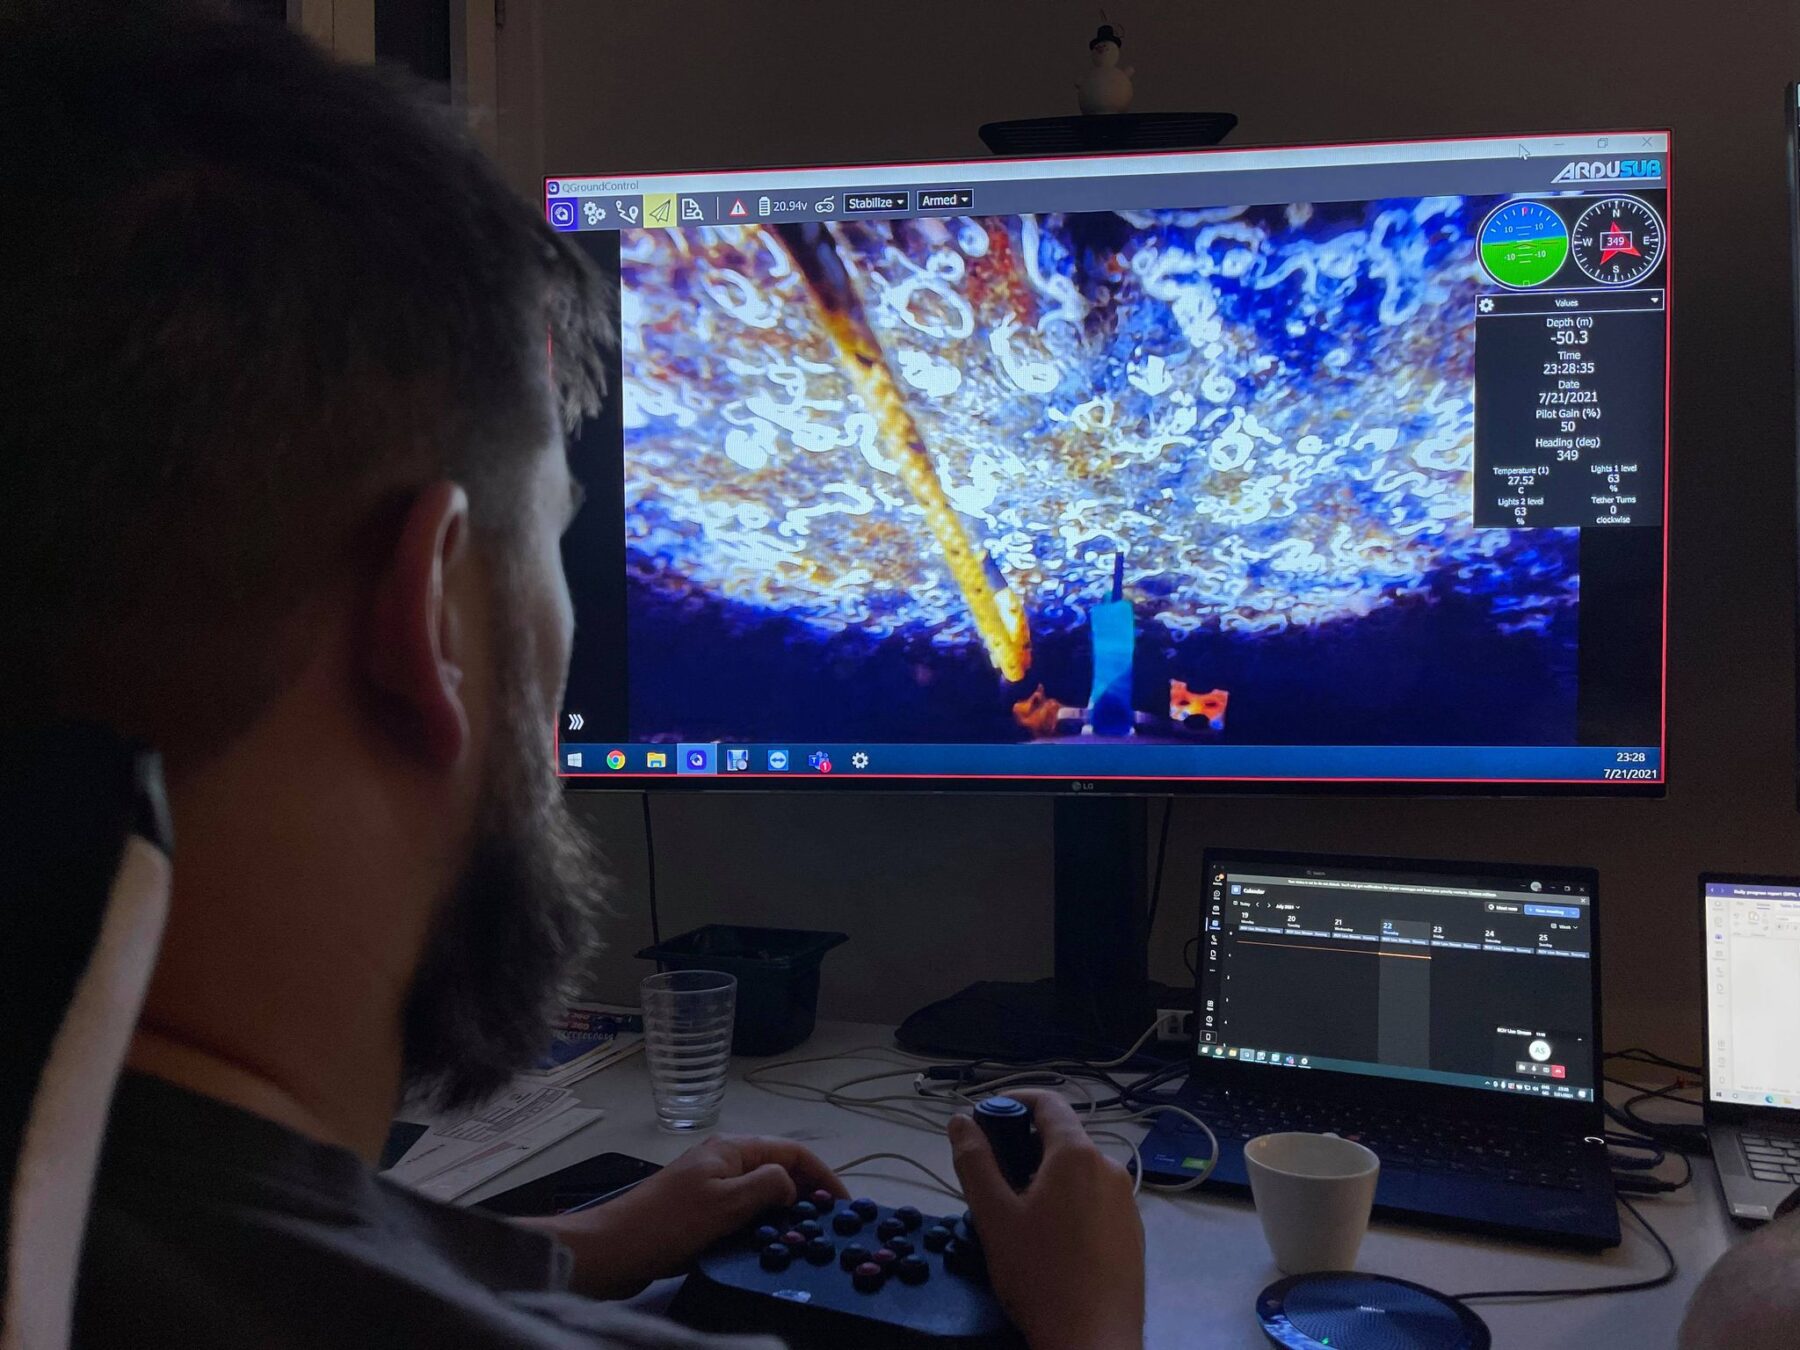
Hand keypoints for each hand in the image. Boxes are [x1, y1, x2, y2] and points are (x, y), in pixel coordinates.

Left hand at [520, 1135, 846, 1299]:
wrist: (611, 1250)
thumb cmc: (669, 1222)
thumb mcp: (726, 1202)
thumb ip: (767, 1186)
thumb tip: (791, 1185)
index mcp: (734, 1149)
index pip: (793, 1152)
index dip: (824, 1175)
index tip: (846, 1207)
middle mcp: (725, 1163)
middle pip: (780, 1172)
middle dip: (808, 1196)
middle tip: (830, 1230)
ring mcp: (711, 1189)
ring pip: (762, 1197)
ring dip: (786, 1216)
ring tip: (807, 1243)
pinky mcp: (700, 1216)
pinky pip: (743, 1217)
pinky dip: (762, 1230)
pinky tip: (769, 1251)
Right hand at [949, 1089, 1143, 1349]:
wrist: (1093, 1341)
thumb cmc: (1039, 1275)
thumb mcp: (994, 1217)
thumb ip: (974, 1162)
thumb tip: (960, 1121)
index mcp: (1077, 1155)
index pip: (1048, 1102)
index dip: (1014, 1098)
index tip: (987, 1114)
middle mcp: (1110, 1168)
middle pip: (1064, 1139)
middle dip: (1025, 1146)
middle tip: (993, 1177)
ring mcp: (1127, 1202)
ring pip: (1080, 1172)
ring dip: (1048, 1177)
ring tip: (1018, 1214)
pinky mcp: (1133, 1232)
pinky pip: (1096, 1200)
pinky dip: (1070, 1202)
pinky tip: (1052, 1240)